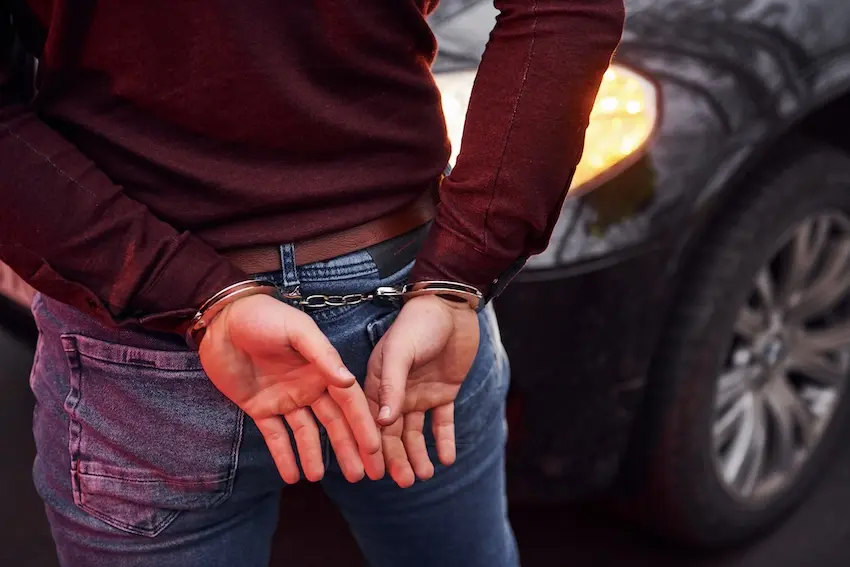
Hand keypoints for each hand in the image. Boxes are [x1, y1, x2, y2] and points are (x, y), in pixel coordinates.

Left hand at [199, 294, 382, 483]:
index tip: (375, 449)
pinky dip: (284, 456)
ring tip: (318, 478)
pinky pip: (275, 436)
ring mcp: (285, 399)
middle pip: (334, 423)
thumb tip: (347, 382)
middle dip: (348, 448)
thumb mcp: (296, 330)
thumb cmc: (263, 316)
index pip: (349, 402)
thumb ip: (322, 355)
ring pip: (307, 433)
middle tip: (361, 476)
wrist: (221, 319)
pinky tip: (292, 476)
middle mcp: (308, 387)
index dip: (363, 425)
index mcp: (322, 369)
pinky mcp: (260, 408)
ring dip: (314, 455)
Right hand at [365, 295, 479, 486]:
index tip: (374, 472)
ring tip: (424, 476)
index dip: (372, 446)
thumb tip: (383, 423)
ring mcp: (420, 393)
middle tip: (404, 483)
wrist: (452, 307)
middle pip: (394, 433)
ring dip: (418, 455)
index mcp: (377, 382)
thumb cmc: (418, 324)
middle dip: (397, 458)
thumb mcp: (400, 352)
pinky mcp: (443, 393)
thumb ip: (391, 386)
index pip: (371, 421)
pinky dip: (444, 441)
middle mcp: (396, 392)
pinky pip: (442, 423)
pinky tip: (447, 459)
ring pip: (416, 433)